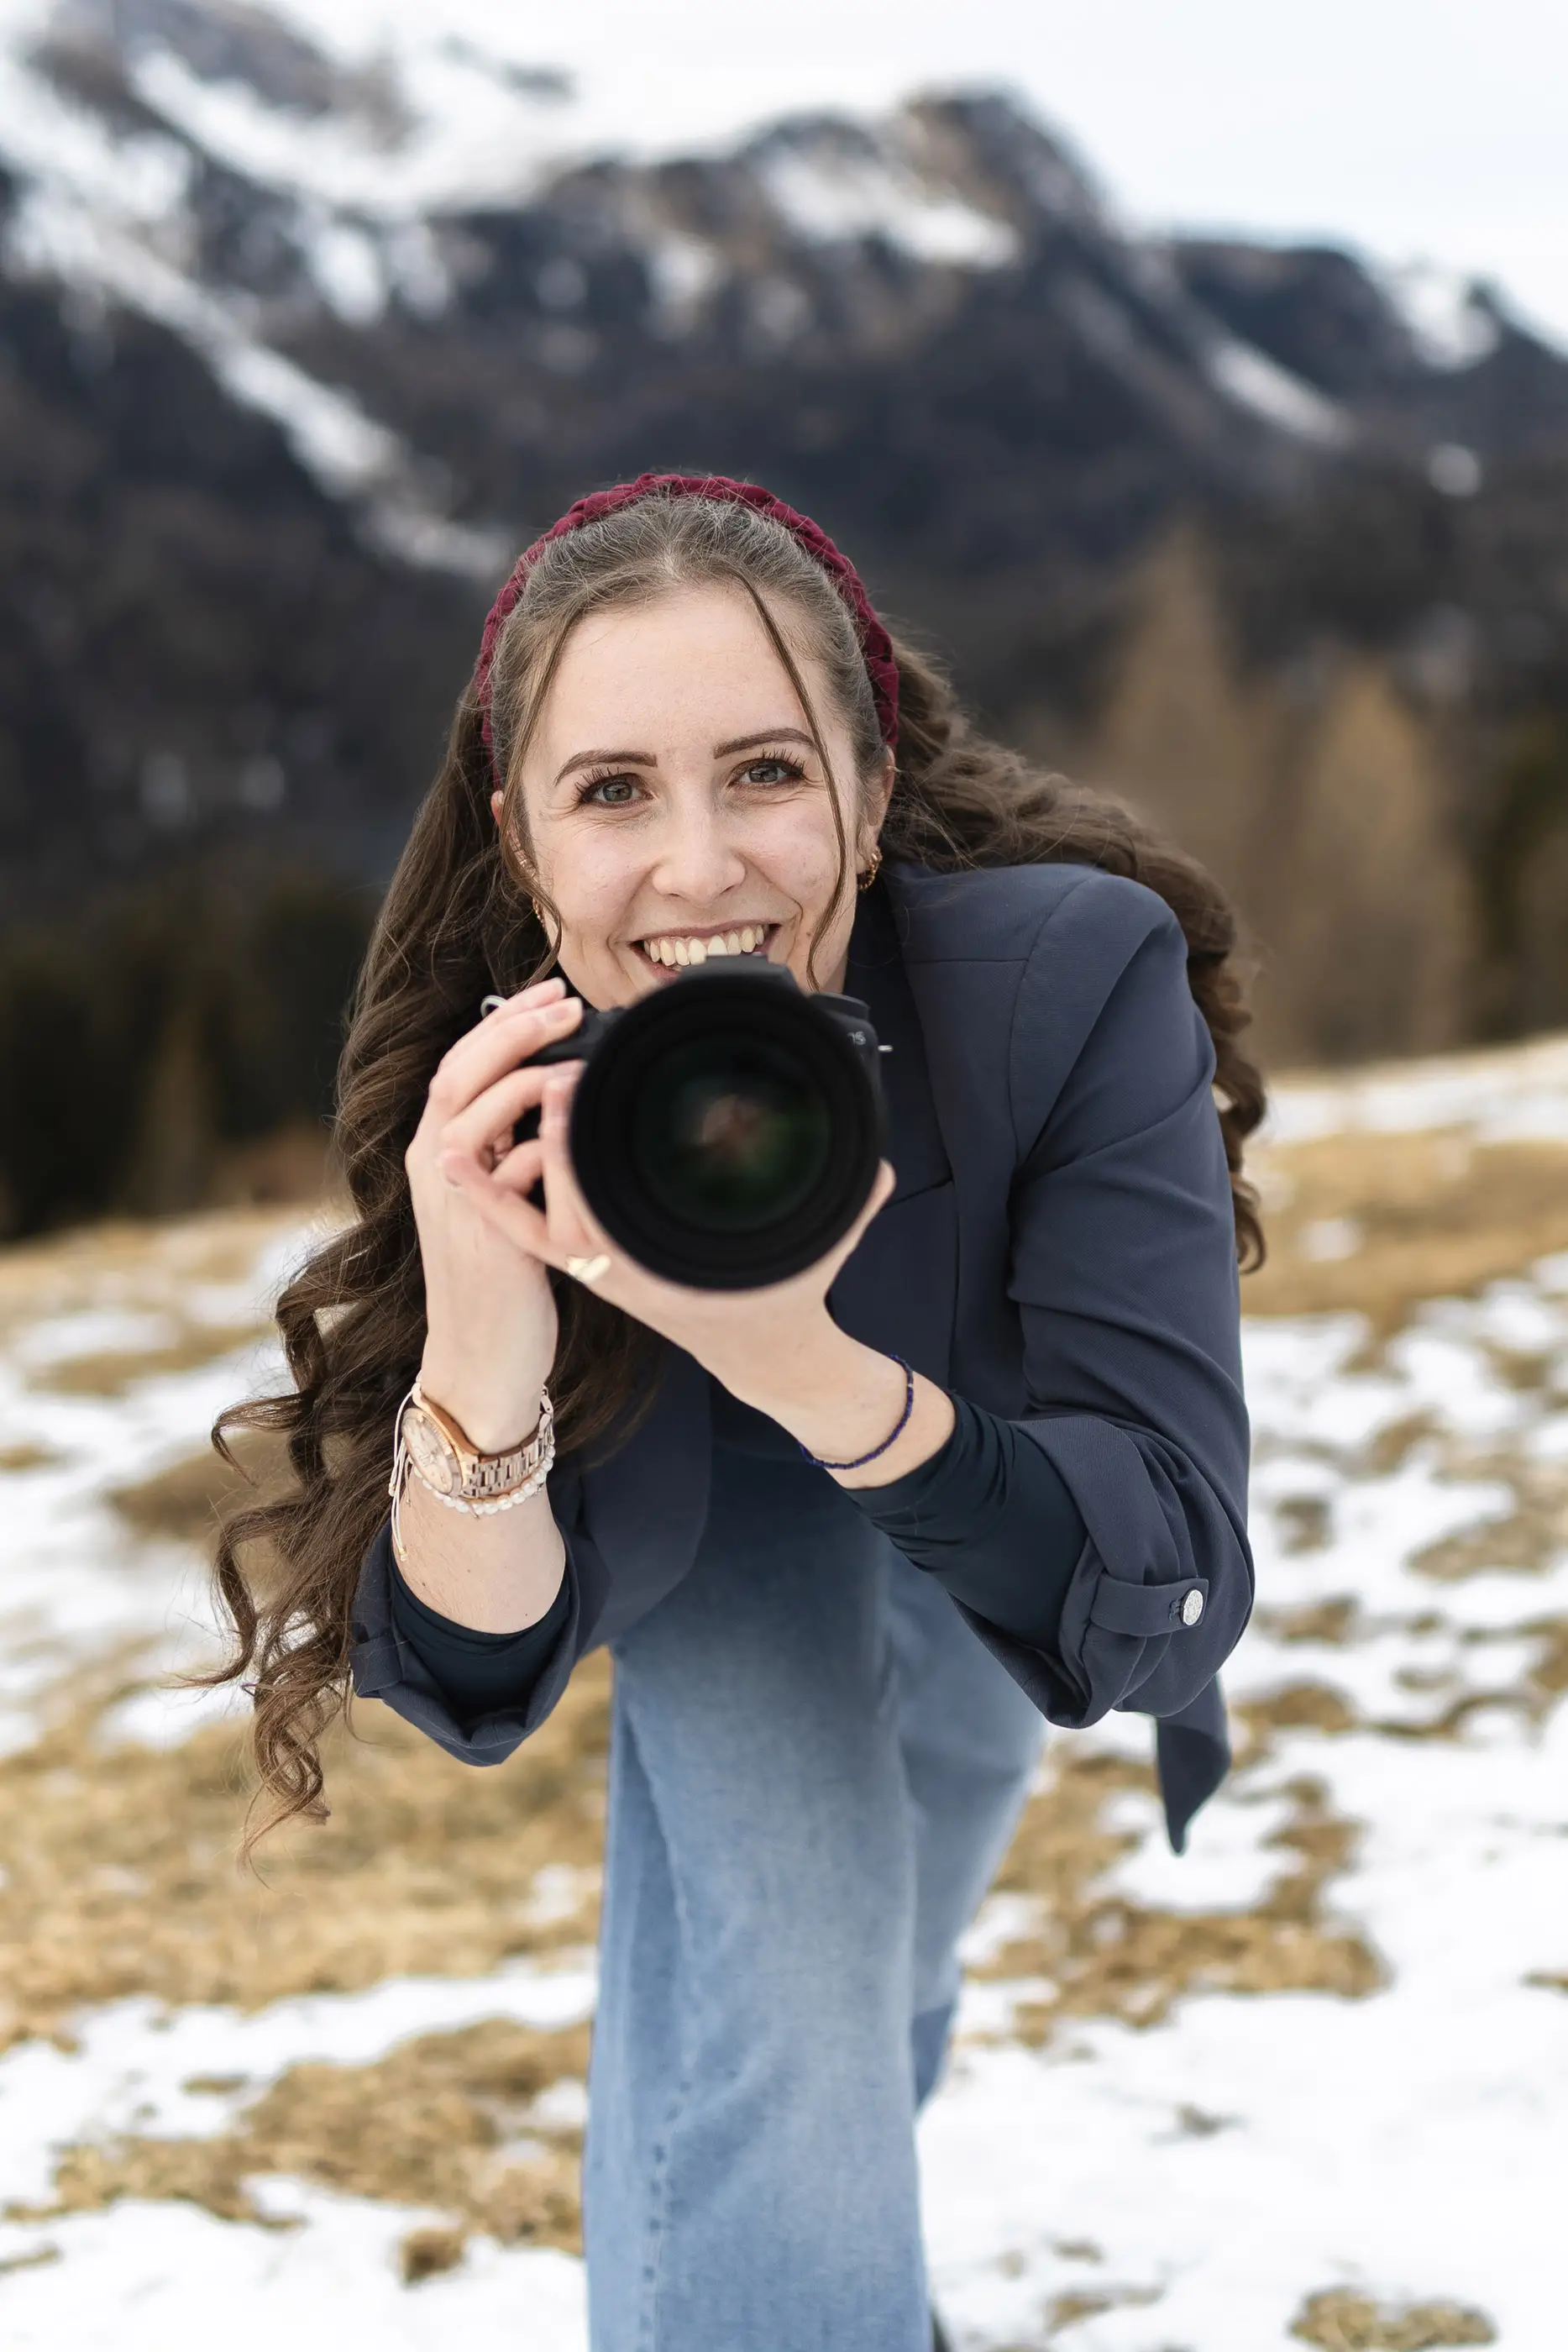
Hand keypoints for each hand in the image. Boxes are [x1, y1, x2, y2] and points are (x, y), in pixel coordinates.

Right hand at [406, 976, 584, 1449]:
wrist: (481, 1358)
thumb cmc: (501, 1275)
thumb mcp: (498, 1199)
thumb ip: (512, 1146)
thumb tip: (555, 1088)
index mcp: (436, 1152)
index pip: (458, 1064)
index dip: (500, 1022)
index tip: (548, 987)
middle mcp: (435, 1168)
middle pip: (458, 1074)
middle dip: (512, 1031)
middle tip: (566, 1000)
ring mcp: (456, 1203)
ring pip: (476, 1116)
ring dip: (527, 1077)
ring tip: (579, 1056)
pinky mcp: (488, 1238)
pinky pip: (513, 1176)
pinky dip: (546, 1144)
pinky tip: (582, 1126)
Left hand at [439, 1054, 897, 1413]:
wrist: (765, 1353)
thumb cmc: (788, 1298)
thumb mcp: (821, 1249)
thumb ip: (851, 1206)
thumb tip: (877, 1166)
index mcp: (668, 1276)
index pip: (603, 1214)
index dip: (576, 1156)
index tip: (569, 1091)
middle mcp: (623, 1275)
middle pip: (558, 1211)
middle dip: (545, 1141)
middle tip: (543, 1074)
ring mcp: (600, 1272)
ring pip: (532, 1221)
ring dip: (505, 1165)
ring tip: (483, 1104)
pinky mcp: (589, 1263)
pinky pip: (527, 1232)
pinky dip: (493, 1197)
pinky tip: (463, 1157)